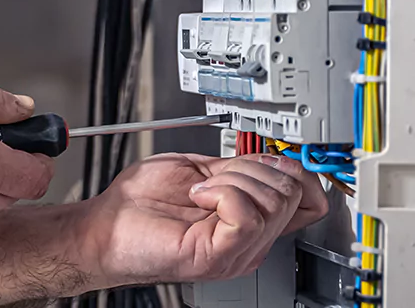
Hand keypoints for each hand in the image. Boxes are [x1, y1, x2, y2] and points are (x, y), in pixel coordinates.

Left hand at [74, 152, 329, 285]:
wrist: (105, 225)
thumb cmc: (139, 204)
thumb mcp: (202, 172)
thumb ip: (240, 169)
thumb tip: (275, 159)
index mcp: (251, 220)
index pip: (309, 199)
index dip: (295, 171)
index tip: (265, 160)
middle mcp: (251, 240)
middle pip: (291, 192)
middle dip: (252, 168)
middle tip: (214, 177)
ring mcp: (237, 251)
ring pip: (272, 201)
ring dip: (232, 179)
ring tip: (200, 190)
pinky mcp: (219, 255)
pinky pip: (247, 216)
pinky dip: (222, 193)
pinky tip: (198, 197)